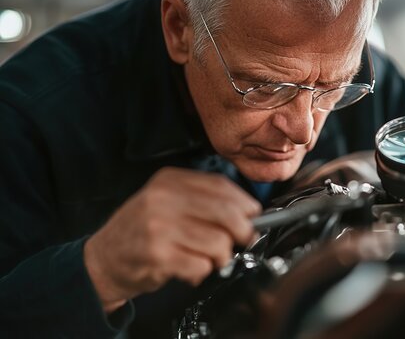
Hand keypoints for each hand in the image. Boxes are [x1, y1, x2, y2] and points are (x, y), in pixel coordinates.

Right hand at [84, 167, 260, 312]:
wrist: (102, 260)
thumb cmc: (142, 232)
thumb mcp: (166, 201)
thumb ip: (202, 201)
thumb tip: (249, 212)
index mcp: (169, 181)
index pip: (221, 186)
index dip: (245, 203)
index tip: (254, 215)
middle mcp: (163, 199)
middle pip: (227, 213)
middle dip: (243, 231)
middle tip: (242, 241)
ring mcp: (159, 226)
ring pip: (219, 242)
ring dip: (220, 257)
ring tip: (206, 258)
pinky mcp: (158, 255)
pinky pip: (202, 265)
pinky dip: (202, 272)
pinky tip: (189, 268)